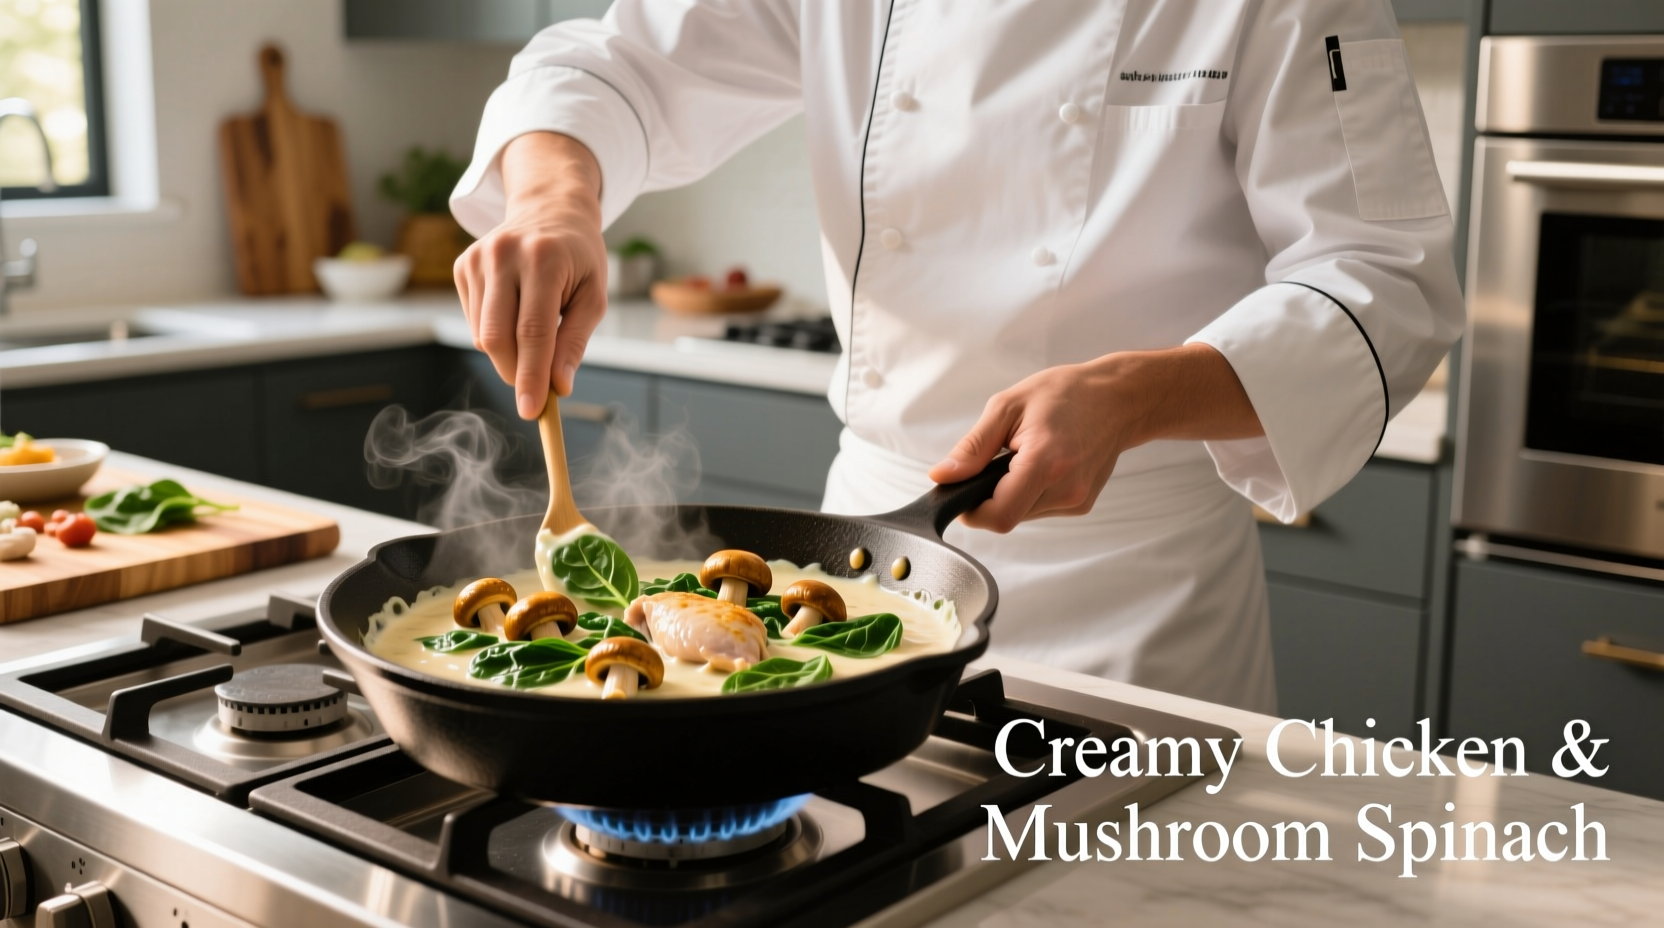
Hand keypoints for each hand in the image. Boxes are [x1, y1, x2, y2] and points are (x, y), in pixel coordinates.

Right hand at [455, 133, 606, 418]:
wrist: (549, 209)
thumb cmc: (579, 258)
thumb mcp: (593, 296)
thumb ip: (575, 341)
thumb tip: (559, 387)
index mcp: (544, 259)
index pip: (533, 332)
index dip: (531, 376)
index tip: (532, 411)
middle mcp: (504, 254)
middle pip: (499, 337)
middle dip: (516, 373)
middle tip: (536, 389)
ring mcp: (478, 258)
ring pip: (483, 335)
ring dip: (508, 355)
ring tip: (535, 337)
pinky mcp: (462, 266)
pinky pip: (474, 322)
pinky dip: (496, 334)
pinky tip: (515, 314)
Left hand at [927, 344, 1263, 531]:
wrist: (1117, 399)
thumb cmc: (1065, 394)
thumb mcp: (1007, 407)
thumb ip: (972, 448)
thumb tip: (942, 477)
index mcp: (1045, 462)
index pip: (998, 515)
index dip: (972, 511)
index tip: (963, 491)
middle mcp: (1066, 489)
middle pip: (1008, 517)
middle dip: (990, 496)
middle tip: (997, 460)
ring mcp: (1077, 500)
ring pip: (1022, 515)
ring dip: (1011, 494)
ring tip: (1023, 456)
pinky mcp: (1081, 505)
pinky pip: (1039, 510)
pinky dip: (1029, 493)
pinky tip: (1041, 464)